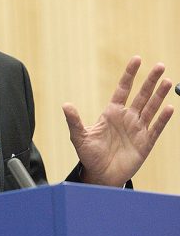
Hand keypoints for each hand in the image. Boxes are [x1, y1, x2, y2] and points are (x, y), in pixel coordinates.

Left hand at [62, 56, 173, 186]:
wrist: (100, 175)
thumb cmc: (89, 155)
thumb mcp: (79, 137)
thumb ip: (75, 121)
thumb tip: (65, 105)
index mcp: (112, 113)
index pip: (123, 89)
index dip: (130, 74)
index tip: (137, 59)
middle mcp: (127, 118)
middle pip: (141, 95)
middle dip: (150, 80)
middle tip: (159, 66)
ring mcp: (138, 129)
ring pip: (151, 108)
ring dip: (160, 95)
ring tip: (167, 81)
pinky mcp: (145, 142)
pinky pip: (156, 128)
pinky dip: (162, 118)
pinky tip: (169, 108)